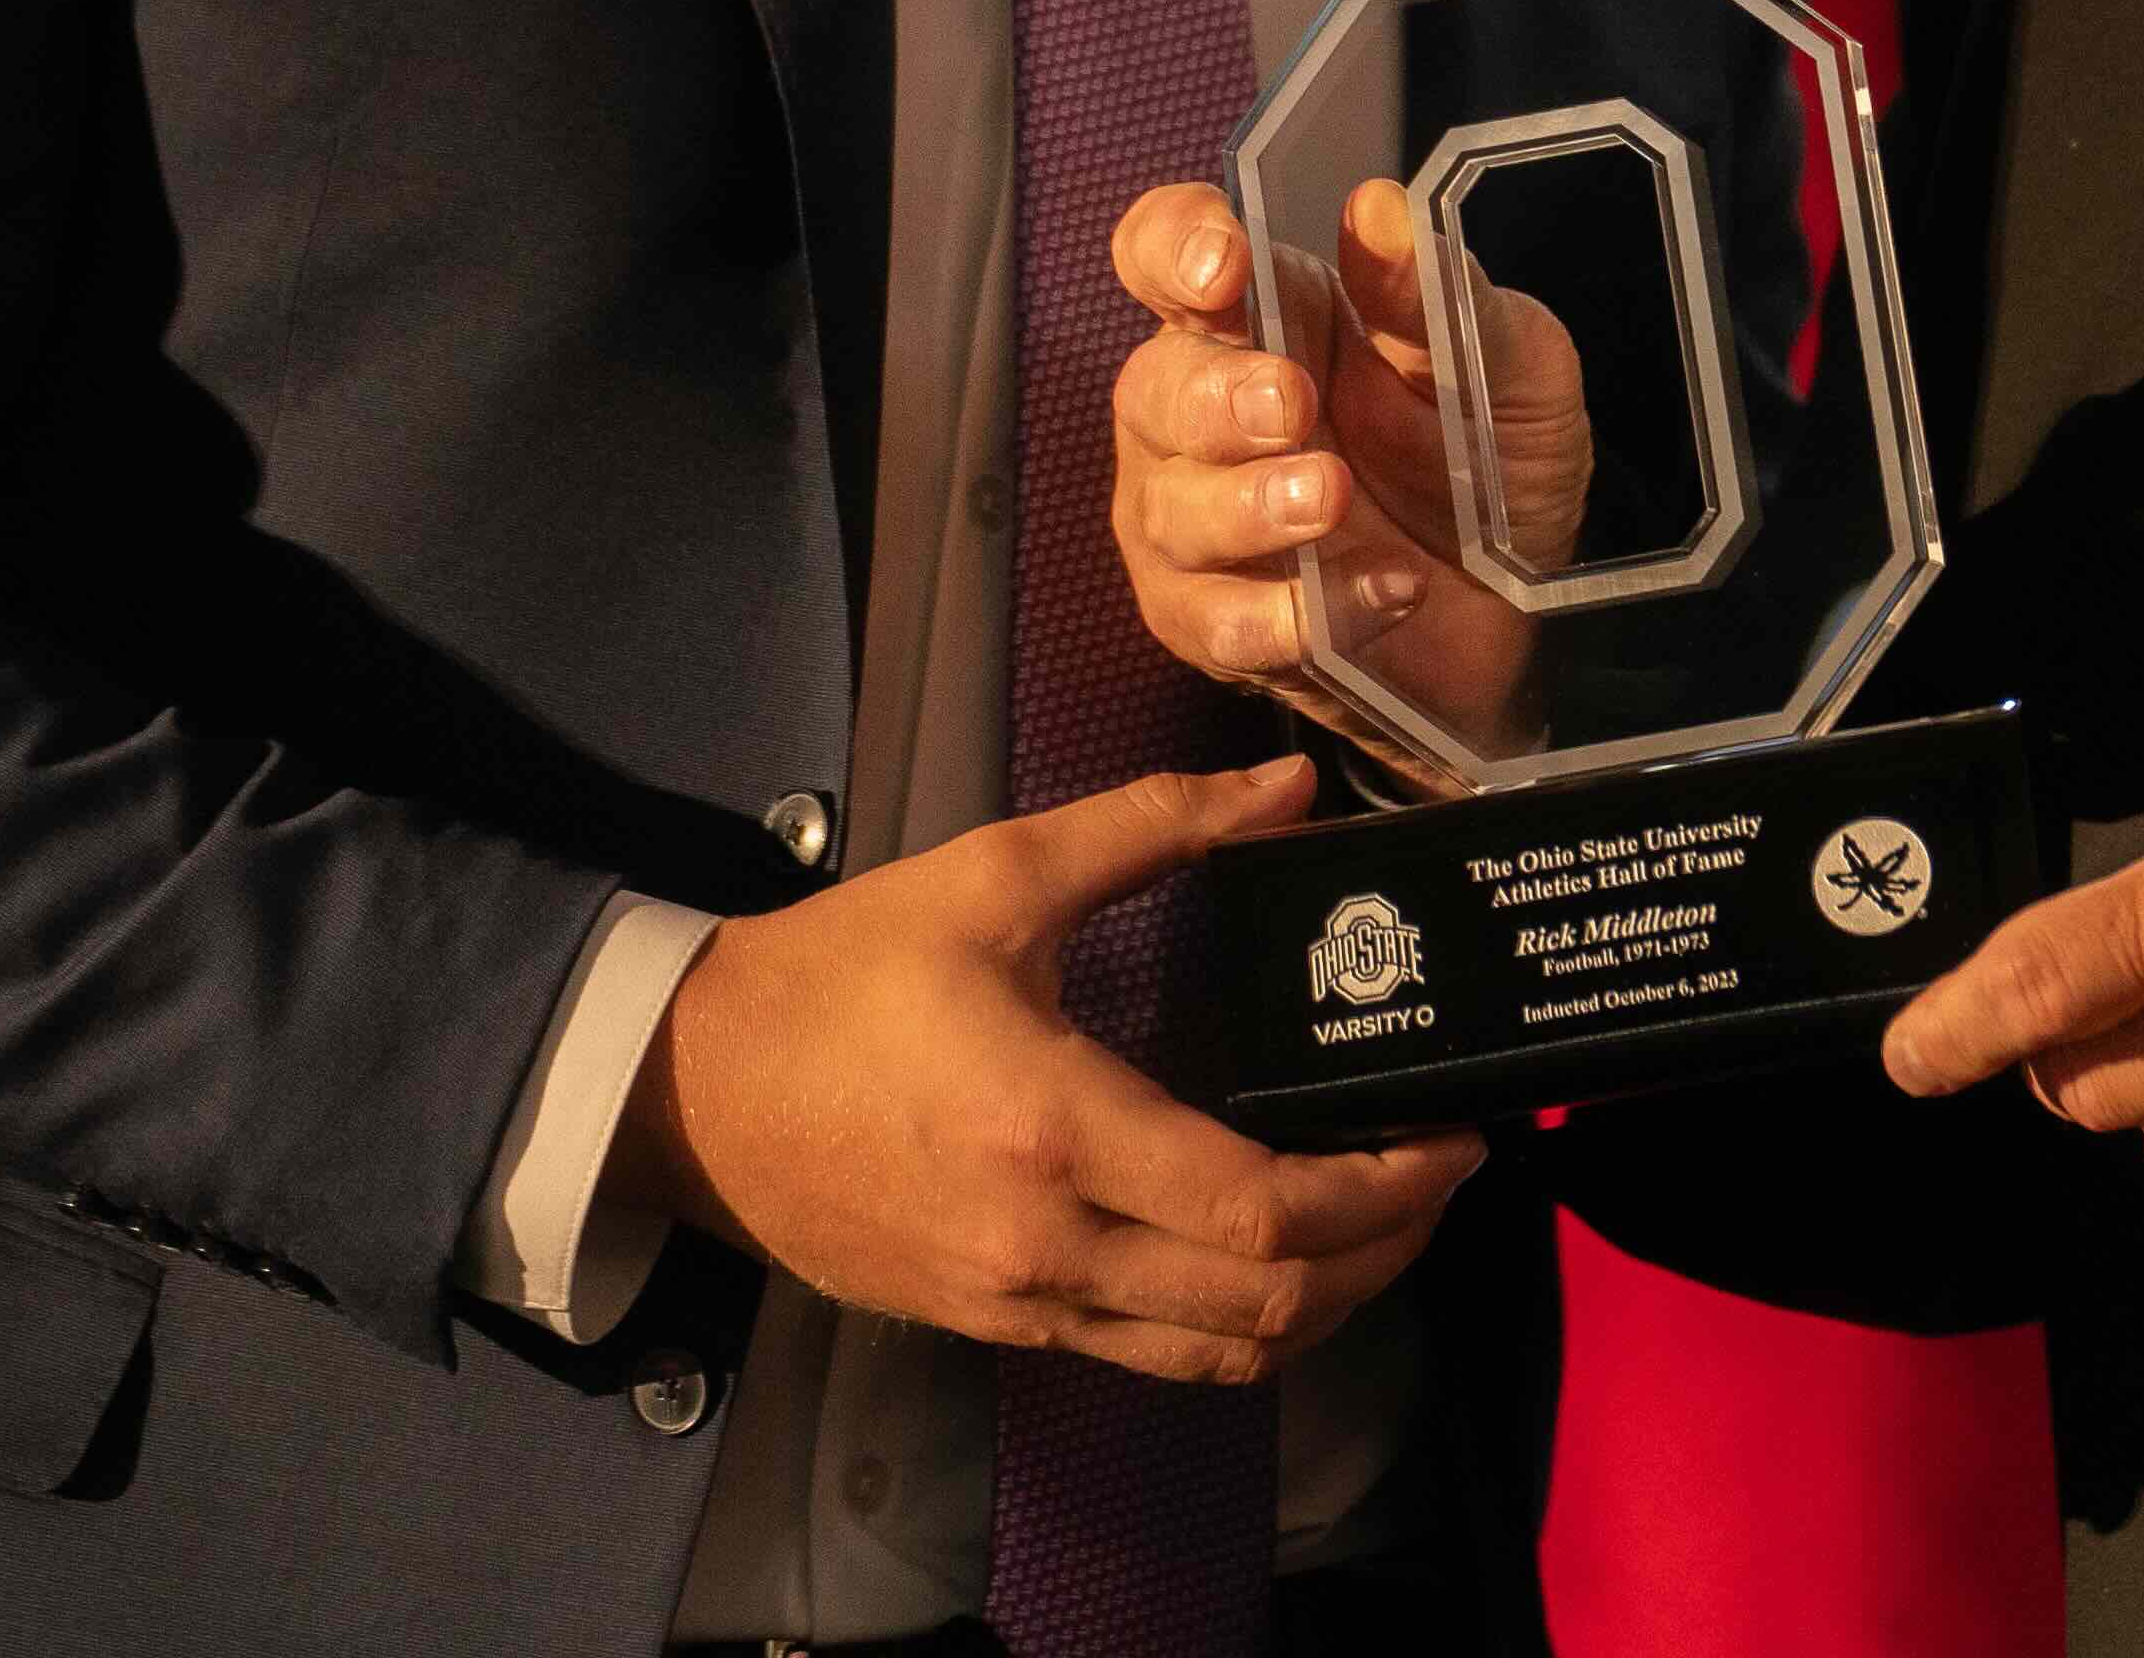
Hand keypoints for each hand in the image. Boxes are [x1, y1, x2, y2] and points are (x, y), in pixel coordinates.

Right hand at [611, 756, 1480, 1381]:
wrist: (693, 1092)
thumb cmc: (842, 976)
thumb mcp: (995, 876)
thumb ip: (1152, 824)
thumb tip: (1290, 786)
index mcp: (1057, 1131)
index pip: (1262, 1212)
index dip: (1382, 1191)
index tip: (1450, 1138)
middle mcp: (1050, 1246)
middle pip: (1266, 1304)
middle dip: (1384, 1253)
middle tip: (1442, 1177)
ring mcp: (1022, 1304)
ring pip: (1221, 1354)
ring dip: (1327, 1306)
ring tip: (1384, 1225)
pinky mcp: (997, 1325)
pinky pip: (1154, 1358)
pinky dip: (1242, 1328)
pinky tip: (1276, 1261)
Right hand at [1109, 177, 1585, 781]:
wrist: (1523, 606)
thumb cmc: (1491, 459)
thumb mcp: (1505, 363)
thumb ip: (1438, 295)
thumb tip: (1380, 210)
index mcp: (1263, 313)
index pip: (1165, 252)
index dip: (1174, 247)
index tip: (1224, 266)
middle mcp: (1202, 406)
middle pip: (1154, 386)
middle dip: (1216, 396)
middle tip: (1291, 405)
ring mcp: (1193, 518)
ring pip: (1172, 510)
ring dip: (1250, 507)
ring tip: (1334, 499)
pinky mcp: (1212, 619)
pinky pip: (1216, 622)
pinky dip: (1292, 614)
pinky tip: (1382, 591)